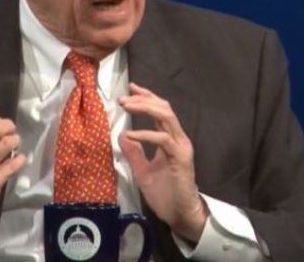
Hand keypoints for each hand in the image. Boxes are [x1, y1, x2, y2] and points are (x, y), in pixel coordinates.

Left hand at [118, 82, 208, 242]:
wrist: (180, 214)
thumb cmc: (164, 193)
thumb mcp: (142, 170)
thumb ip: (133, 153)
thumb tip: (122, 135)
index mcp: (170, 139)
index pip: (160, 110)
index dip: (146, 97)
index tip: (130, 88)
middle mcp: (178, 139)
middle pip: (164, 108)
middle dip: (143, 99)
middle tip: (123, 98)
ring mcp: (181, 147)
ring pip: (166, 117)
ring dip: (145, 108)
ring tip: (126, 106)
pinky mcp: (181, 158)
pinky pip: (163, 140)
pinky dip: (145, 134)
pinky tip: (131, 134)